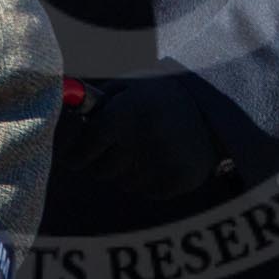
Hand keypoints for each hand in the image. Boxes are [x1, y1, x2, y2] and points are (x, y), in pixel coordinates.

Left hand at [56, 76, 220, 197]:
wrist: (213, 107)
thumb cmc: (159, 95)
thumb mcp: (129, 87)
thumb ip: (96, 100)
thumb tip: (65, 110)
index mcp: (123, 115)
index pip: (83, 150)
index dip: (77, 155)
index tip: (75, 159)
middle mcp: (139, 141)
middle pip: (100, 171)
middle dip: (102, 162)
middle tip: (113, 151)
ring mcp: (159, 163)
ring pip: (122, 182)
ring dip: (126, 171)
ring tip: (144, 150)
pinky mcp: (176, 180)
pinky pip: (146, 191)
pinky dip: (147, 180)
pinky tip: (160, 159)